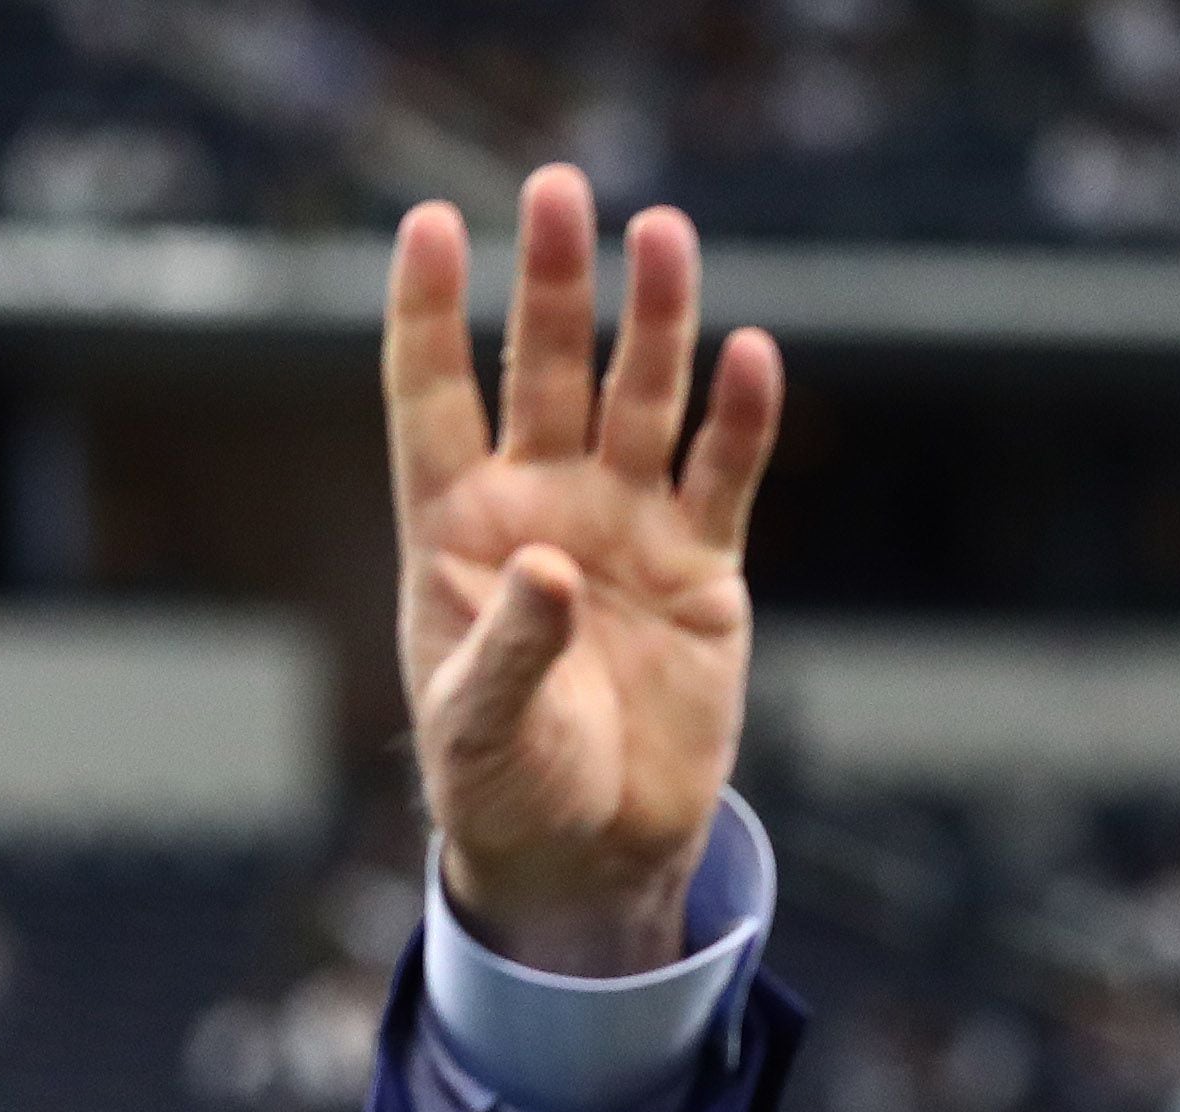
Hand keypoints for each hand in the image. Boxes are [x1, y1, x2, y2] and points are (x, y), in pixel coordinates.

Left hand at [388, 167, 781, 976]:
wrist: (588, 853)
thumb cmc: (504, 789)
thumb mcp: (479, 730)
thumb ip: (508, 648)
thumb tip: (550, 568)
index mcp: (455, 532)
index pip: (431, 398)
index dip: (429, 313)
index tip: (431, 224)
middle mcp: (539, 507)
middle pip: (543, 369)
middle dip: (555, 282)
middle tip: (560, 190)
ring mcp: (624, 527)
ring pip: (640, 399)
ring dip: (653, 321)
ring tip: (660, 234)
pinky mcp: (701, 566)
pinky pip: (721, 474)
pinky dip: (737, 420)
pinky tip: (749, 355)